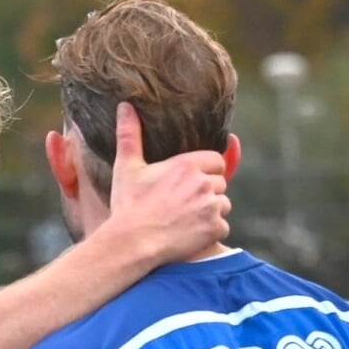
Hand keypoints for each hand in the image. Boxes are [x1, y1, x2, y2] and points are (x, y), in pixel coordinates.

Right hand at [106, 101, 230, 264]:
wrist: (132, 242)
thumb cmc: (129, 205)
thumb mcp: (127, 167)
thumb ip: (130, 134)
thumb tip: (125, 106)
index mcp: (187, 165)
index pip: (217, 160)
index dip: (207, 170)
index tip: (192, 180)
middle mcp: (204, 183)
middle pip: (220, 183)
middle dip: (208, 191)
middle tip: (185, 202)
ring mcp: (212, 207)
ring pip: (223, 205)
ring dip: (211, 211)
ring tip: (187, 218)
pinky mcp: (215, 229)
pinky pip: (223, 227)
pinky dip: (211, 231)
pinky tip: (192, 234)